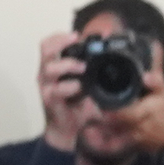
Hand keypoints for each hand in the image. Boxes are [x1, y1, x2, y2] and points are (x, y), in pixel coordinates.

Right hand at [35, 31, 88, 152]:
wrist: (69, 129)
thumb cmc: (77, 105)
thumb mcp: (88, 85)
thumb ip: (95, 72)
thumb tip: (118, 61)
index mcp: (54, 66)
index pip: (49, 43)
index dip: (60, 36)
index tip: (77, 35)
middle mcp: (47, 73)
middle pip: (45, 48)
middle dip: (61, 42)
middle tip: (76, 41)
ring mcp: (46, 86)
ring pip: (49, 67)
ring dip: (67, 64)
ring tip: (82, 67)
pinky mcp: (49, 100)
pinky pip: (56, 89)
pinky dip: (69, 86)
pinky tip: (79, 88)